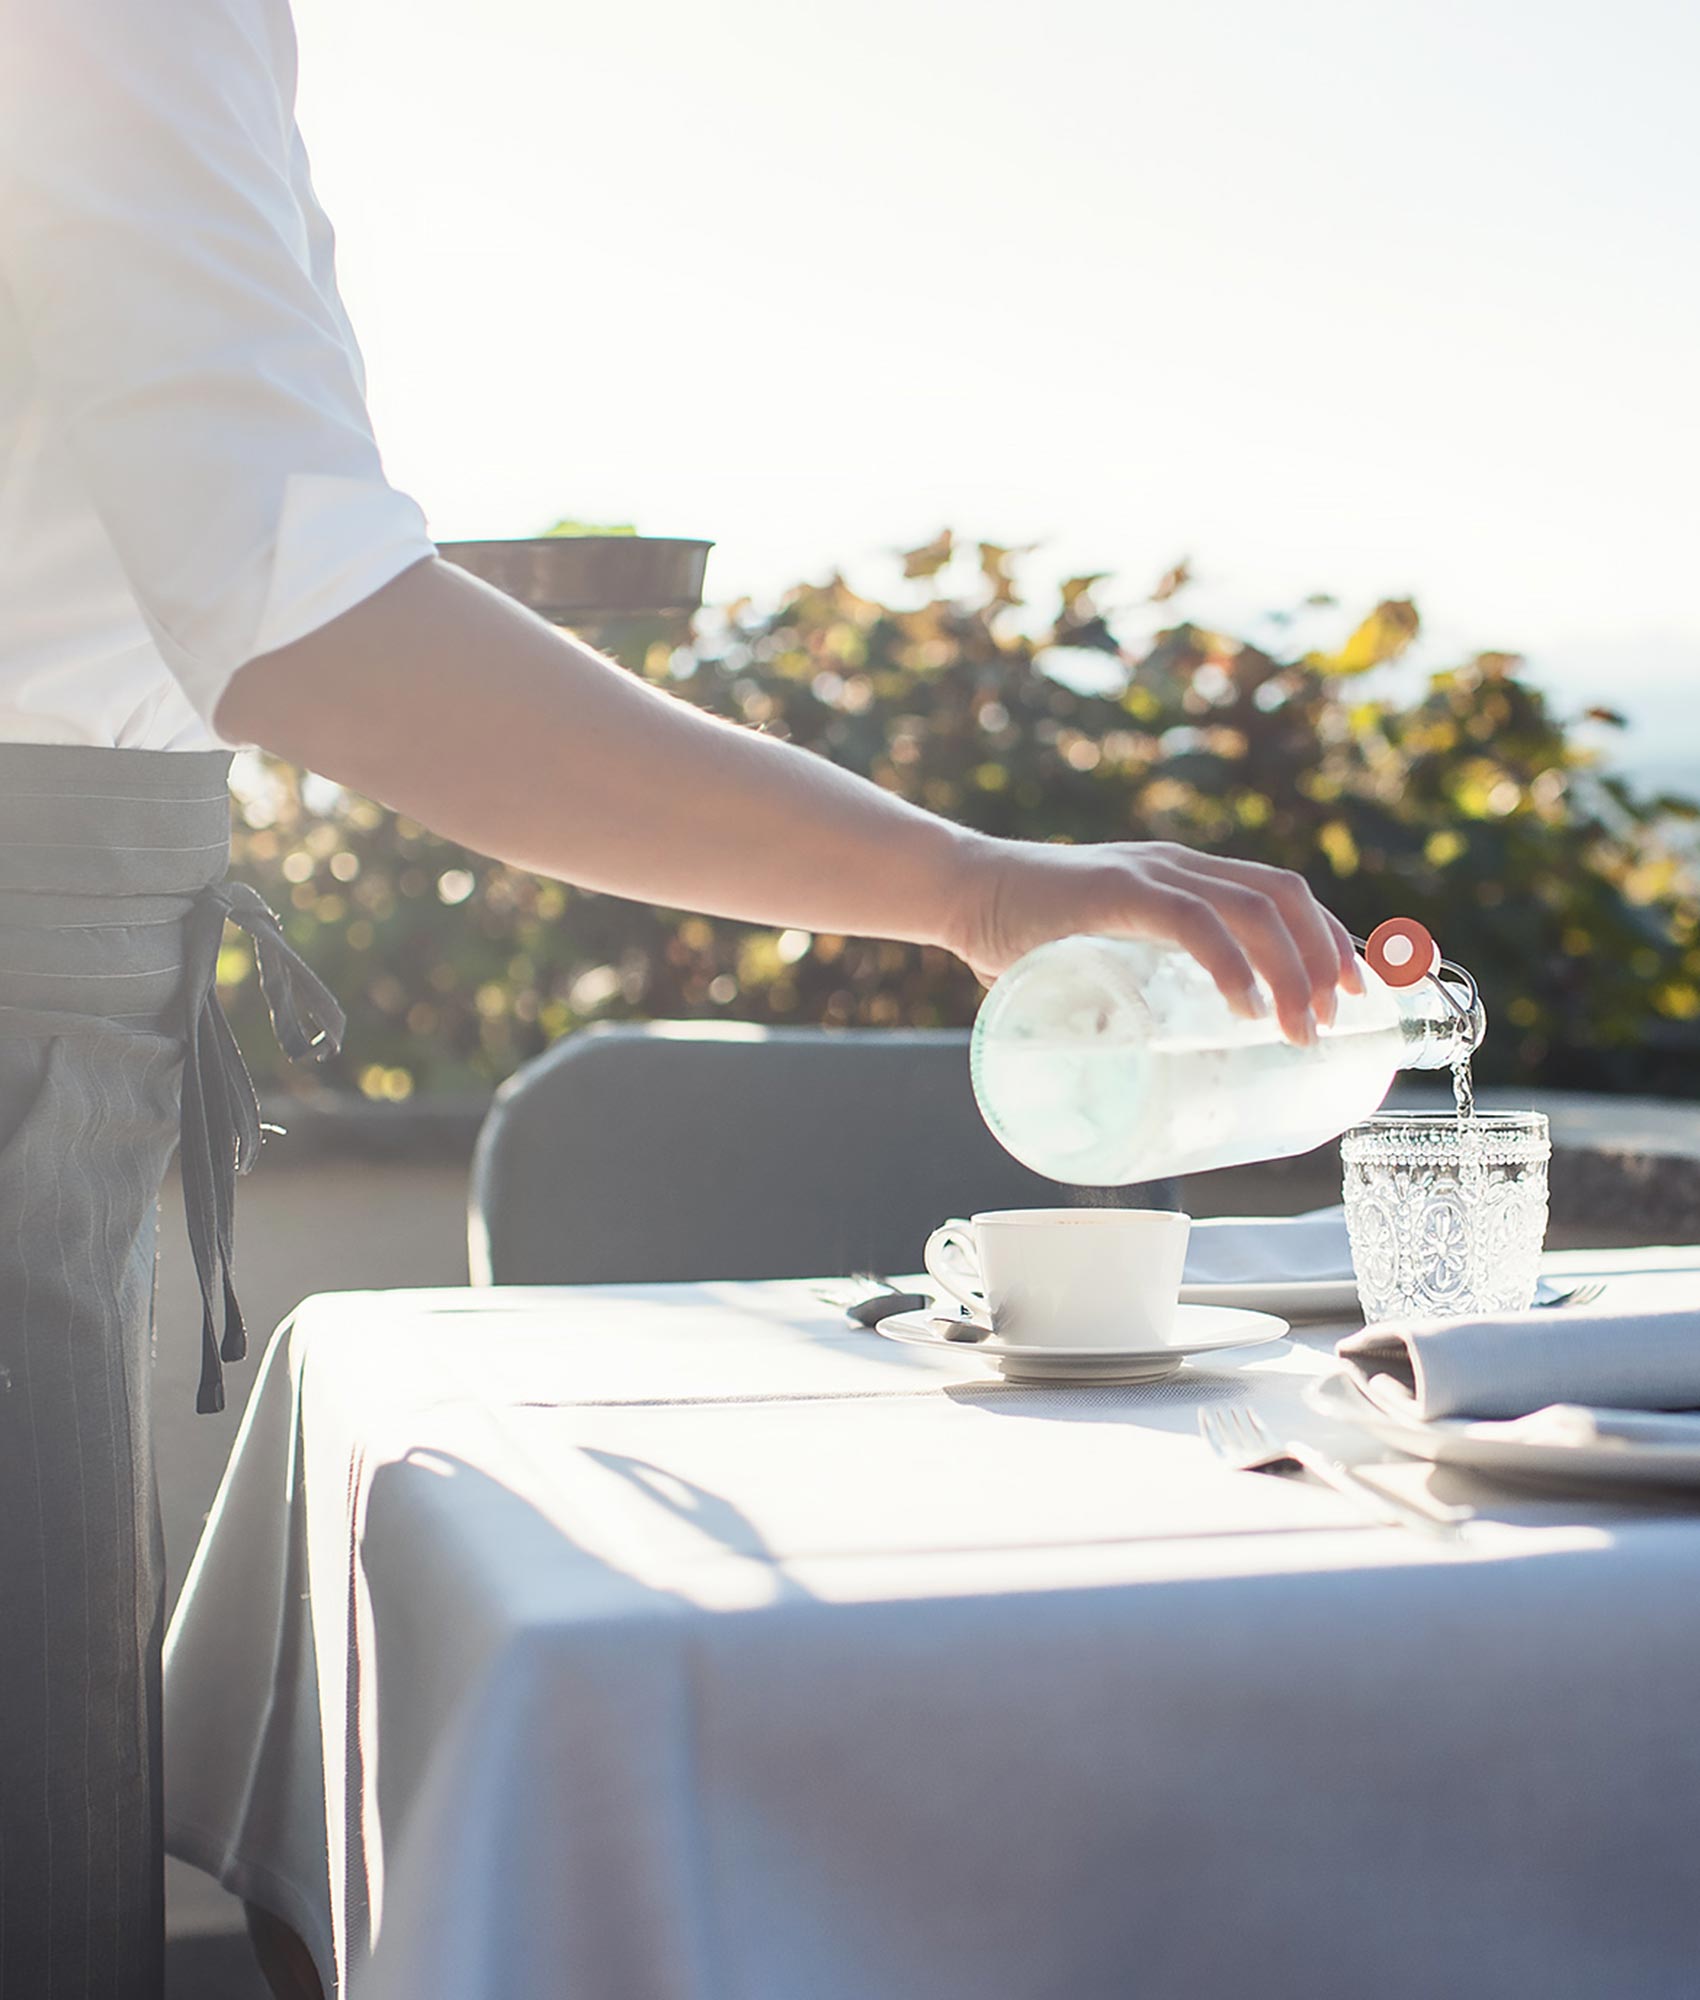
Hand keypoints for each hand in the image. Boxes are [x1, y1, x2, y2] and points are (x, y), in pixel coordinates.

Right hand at [941, 836, 1363, 1044]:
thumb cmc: (1023, 934)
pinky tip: (1245, 1008)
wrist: (961, 891)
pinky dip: (1230, 965)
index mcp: (1186, 878)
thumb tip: (1146, 1061)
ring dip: (1292, 972)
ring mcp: (1151, 874)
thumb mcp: (1099, 960)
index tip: (1358, 994)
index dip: (1331, 938)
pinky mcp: (1116, 892)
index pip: (1283, 894)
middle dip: (1326, 960)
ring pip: (1255, 908)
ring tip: (1298, 1030)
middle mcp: (1180, 866)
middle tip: (1334, 1023)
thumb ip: (1128, 994)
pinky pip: (1193, 921)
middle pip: (1285, 897)